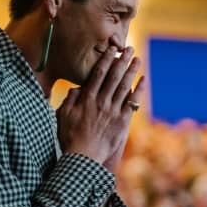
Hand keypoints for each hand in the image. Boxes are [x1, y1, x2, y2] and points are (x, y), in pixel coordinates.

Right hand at [57, 46, 141, 170]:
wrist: (83, 158)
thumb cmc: (70, 137)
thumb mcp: (62, 116)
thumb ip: (69, 99)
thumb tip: (77, 88)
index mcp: (86, 99)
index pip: (98, 74)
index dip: (106, 59)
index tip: (111, 49)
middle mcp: (101, 102)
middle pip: (114, 76)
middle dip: (122, 60)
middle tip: (129, 49)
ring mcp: (113, 111)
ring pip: (125, 86)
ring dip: (132, 71)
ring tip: (138, 59)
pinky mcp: (122, 122)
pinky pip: (133, 102)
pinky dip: (139, 90)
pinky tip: (144, 80)